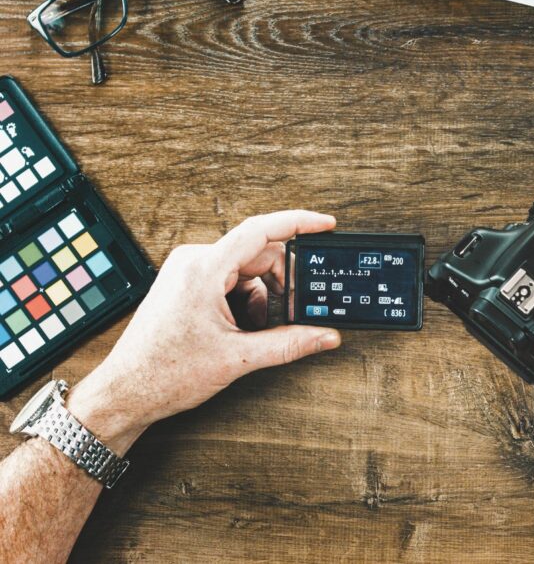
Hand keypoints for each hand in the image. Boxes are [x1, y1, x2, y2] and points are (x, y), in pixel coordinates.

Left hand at [65, 210, 342, 453]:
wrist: (126, 391)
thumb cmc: (164, 373)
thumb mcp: (237, 358)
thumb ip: (289, 344)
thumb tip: (324, 336)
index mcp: (204, 270)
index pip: (260, 231)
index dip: (298, 223)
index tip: (325, 225)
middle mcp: (194, 261)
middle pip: (258, 254)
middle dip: (280, 283)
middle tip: (294, 311)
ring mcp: (188, 270)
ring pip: (246, 270)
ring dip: (261, 297)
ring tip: (253, 332)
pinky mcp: (186, 282)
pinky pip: (229, 279)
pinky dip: (244, 301)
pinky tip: (239, 329)